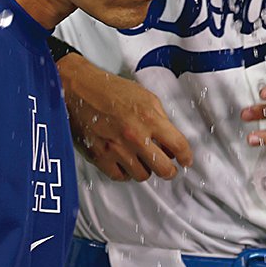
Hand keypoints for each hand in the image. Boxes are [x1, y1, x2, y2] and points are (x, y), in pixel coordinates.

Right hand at [58, 53, 192, 181]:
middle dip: (169, 170)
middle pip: (163, 168)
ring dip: (146, 169)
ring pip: (142, 175)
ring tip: (142, 160)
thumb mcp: (145, 97)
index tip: (186, 160)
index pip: (178, 146)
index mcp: (150, 118)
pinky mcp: (100, 157)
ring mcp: (116, 148)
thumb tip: (170, 139)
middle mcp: (135, 136)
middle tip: (168, 168)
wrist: (79, 89)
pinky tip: (125, 162)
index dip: (186, 156)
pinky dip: (125, 172)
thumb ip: (160, 118)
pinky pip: (120, 176)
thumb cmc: (111, 90)